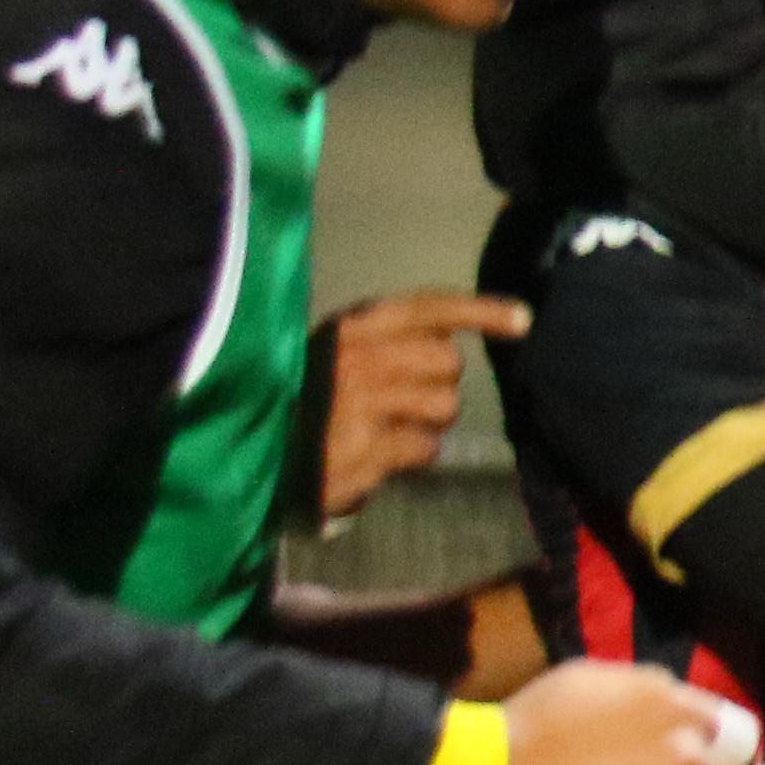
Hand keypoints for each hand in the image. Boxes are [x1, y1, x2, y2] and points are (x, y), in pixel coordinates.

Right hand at [315, 290, 522, 521]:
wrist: (243, 449)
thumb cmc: (298, 398)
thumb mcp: (331, 353)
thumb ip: (385, 343)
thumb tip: (448, 343)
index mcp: (348, 330)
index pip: (425, 308)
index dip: (479, 311)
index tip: (522, 320)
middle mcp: (356, 361)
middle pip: (448, 363)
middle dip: (441, 382)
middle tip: (410, 399)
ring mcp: (360, 409)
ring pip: (444, 407)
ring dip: (429, 422)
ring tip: (389, 428)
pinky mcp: (364, 454)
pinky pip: (424, 449)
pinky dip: (412, 456)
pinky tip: (378, 455)